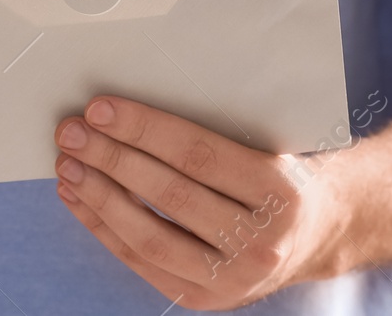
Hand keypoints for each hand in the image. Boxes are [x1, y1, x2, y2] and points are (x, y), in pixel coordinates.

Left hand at [54, 96, 351, 310]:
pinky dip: (103, 228)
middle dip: (110, 159)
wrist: (324, 231)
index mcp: (281, 191)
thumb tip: (133, 95)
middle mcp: (261, 241)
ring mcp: (233, 279)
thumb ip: (216, 122)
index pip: (197, 155)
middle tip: (71, 131)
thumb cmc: (285, 168)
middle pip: (169, 194)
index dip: (142, 129)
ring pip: (149, 236)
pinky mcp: (206, 298)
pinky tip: (79, 197)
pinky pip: (142, 261)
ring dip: (98, 196)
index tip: (99, 108)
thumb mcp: (270, 139)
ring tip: (67, 164)